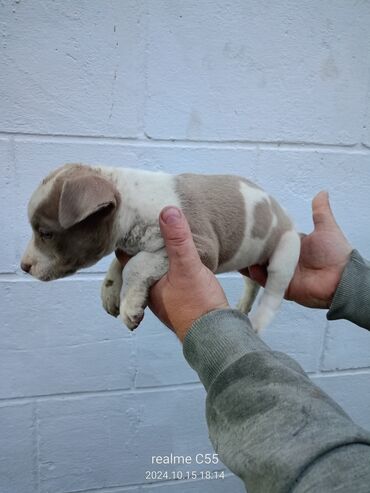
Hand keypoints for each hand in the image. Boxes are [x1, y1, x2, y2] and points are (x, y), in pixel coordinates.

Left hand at [117, 207, 228, 340]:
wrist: (217, 334)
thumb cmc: (198, 306)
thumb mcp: (188, 267)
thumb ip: (178, 240)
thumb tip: (168, 211)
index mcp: (144, 282)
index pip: (127, 253)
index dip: (129, 234)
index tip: (133, 215)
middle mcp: (149, 289)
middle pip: (141, 259)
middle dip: (144, 241)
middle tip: (148, 217)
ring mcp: (164, 294)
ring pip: (155, 267)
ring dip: (158, 252)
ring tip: (163, 231)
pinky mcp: (179, 296)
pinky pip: (169, 273)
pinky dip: (170, 261)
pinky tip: (179, 254)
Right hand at [241, 191, 351, 308]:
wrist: (341, 279)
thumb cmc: (335, 253)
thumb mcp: (326, 228)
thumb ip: (320, 212)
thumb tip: (322, 191)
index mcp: (290, 246)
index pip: (270, 237)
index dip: (260, 232)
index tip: (247, 223)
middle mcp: (283, 259)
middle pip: (261, 252)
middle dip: (250, 246)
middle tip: (237, 236)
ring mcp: (280, 273)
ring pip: (258, 266)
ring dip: (248, 259)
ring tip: (237, 250)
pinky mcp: (280, 286)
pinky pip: (263, 280)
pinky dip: (254, 274)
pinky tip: (246, 265)